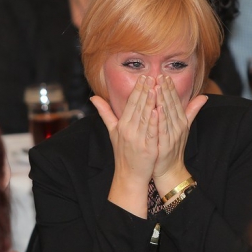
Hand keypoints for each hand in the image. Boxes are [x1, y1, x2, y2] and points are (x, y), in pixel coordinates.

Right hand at [92, 76, 158, 217]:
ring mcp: (138, 139)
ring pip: (145, 117)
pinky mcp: (147, 148)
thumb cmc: (123, 152)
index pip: (130, 103)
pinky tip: (157, 110)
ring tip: (156, 88)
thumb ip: (105, 113)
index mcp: (122, 125)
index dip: (137, 89)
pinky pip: (151, 132)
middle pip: (138, 107)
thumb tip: (93, 98)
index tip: (143, 76)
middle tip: (152, 76)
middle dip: (145, 91)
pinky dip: (153, 121)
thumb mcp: (112, 131)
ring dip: (150, 102)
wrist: (129, 175)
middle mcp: (128, 130)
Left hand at [153, 76, 206, 191]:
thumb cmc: (173, 147)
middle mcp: (179, 127)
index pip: (176, 101)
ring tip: (156, 87)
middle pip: (171, 105)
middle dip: (165, 89)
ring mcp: (172, 136)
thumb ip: (191, 111)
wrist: (169, 169)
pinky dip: (160, 119)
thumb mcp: (184, 128)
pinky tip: (156, 108)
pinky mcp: (165, 144)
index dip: (170, 88)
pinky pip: (162, 129)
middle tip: (159, 75)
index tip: (164, 75)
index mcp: (181, 121)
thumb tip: (204, 97)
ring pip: (167, 114)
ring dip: (162, 100)